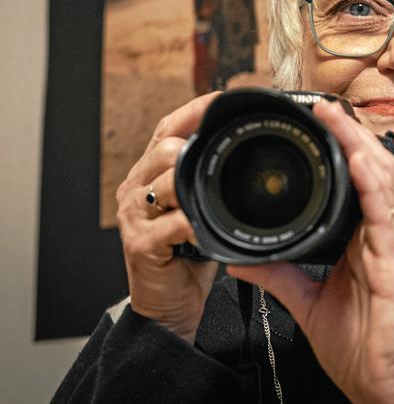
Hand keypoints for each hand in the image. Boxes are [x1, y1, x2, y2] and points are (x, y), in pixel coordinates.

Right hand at [116, 92, 221, 342]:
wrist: (168, 305)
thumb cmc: (189, 252)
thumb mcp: (202, 207)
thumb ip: (211, 179)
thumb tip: (249, 148)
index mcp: (151, 172)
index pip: (169, 126)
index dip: (197, 110)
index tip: (226, 99)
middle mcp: (136, 188)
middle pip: (167, 147)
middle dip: (199, 148)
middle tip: (235, 157)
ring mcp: (135, 215)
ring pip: (167, 180)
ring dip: (198, 186)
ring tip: (219, 197)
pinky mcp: (140, 244)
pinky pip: (170, 223)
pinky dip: (193, 223)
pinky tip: (206, 229)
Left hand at [229, 100, 393, 403]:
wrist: (383, 388)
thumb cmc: (359, 348)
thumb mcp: (306, 303)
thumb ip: (278, 274)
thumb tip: (241, 255)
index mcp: (362, 240)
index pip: (354, 181)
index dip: (340, 148)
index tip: (316, 123)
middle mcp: (380, 236)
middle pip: (371, 169)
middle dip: (350, 134)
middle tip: (323, 105)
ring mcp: (391, 247)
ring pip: (382, 180)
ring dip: (359, 144)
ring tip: (336, 116)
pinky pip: (386, 215)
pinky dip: (372, 183)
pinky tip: (360, 160)